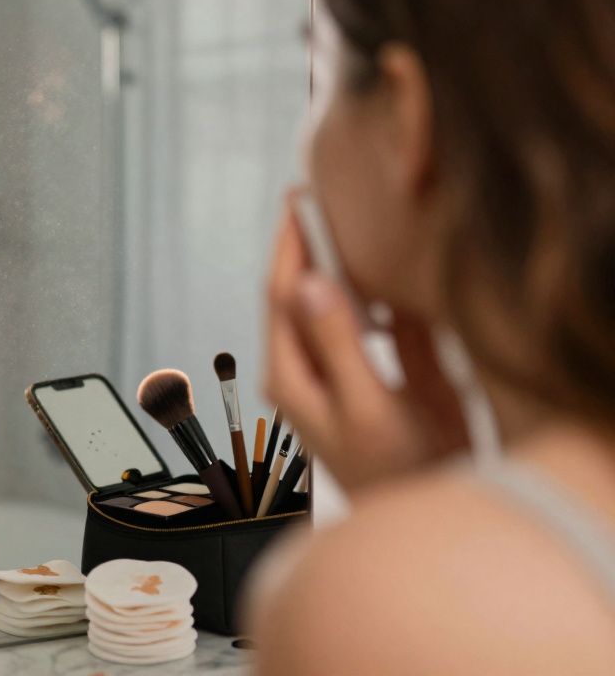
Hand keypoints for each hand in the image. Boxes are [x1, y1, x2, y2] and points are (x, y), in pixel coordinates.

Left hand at [263, 192, 468, 492]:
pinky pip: (358, 321)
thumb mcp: (365, 408)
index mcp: (291, 375)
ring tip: (346, 219)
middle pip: (296, 292)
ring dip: (333, 262)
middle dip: (304, 243)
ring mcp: (333, 370)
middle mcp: (304, 367)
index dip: (288, 244)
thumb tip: (312, 285)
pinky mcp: (366, 374)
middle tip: (316, 194)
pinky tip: (380, 270)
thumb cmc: (391, 471)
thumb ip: (339, 346)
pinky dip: (366, 291)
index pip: (280, 295)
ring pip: (325, 303)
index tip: (296, 200)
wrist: (423, 509)